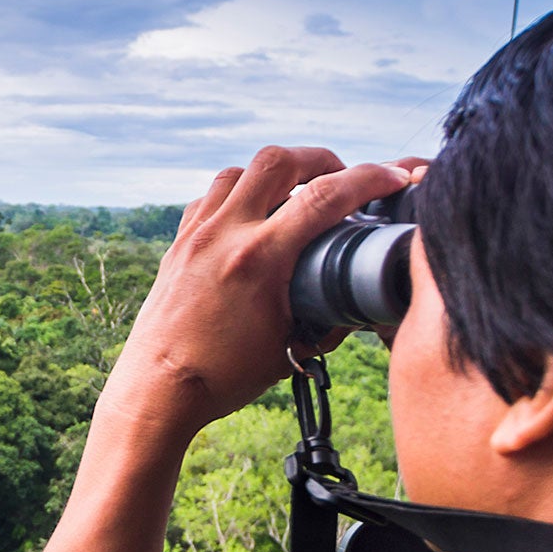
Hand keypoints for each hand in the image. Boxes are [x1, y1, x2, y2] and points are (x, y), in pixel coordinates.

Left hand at [101, 146, 413, 449]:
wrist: (158, 391)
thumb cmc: (222, 377)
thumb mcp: (291, 348)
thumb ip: (330, 319)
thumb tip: (359, 303)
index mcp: (258, 259)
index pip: (324, 196)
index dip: (369, 178)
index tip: (394, 177)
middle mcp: (223, 235)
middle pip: (277, 161)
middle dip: (319, 160)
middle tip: (341, 176)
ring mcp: (195, 235)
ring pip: (239, 171)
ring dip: (275, 173)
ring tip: (296, 192)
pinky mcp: (178, 244)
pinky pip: (210, 197)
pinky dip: (238, 194)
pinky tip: (252, 214)